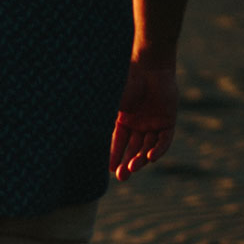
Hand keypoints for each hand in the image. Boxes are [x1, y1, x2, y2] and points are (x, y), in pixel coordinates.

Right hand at [109, 61, 177, 180]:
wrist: (148, 66)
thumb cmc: (125, 83)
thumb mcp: (108, 105)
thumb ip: (98, 121)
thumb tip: (76, 136)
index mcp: (123, 119)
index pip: (118, 143)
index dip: (114, 156)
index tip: (110, 169)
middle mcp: (139, 122)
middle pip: (133, 148)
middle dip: (127, 163)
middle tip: (122, 176)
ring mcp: (154, 121)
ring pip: (148, 146)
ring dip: (141, 159)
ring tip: (133, 167)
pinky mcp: (168, 119)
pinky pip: (164, 140)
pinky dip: (159, 150)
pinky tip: (150, 158)